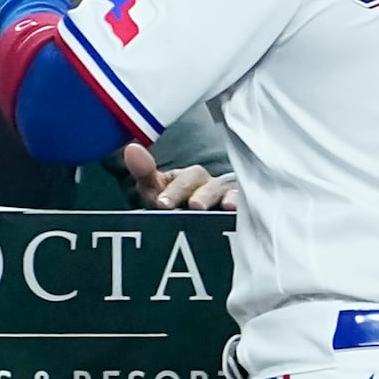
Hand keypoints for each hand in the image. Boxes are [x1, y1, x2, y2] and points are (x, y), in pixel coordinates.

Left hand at [121, 145, 239, 209]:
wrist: (198, 231)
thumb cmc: (177, 206)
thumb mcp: (157, 193)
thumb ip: (145, 173)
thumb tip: (131, 148)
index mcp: (188, 179)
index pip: (182, 180)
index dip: (174, 190)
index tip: (163, 204)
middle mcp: (210, 185)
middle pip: (207, 185)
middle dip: (201, 194)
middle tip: (194, 205)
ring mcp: (228, 198)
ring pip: (229, 194)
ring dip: (227, 199)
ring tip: (225, 208)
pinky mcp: (244, 211)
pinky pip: (247, 207)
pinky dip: (246, 208)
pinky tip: (242, 213)